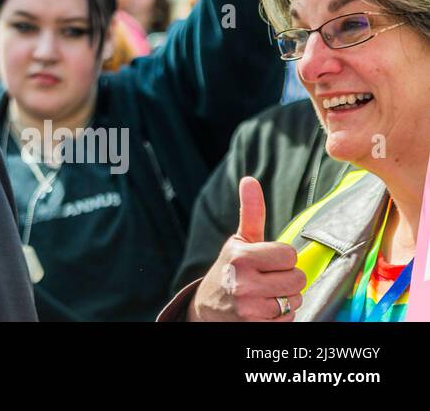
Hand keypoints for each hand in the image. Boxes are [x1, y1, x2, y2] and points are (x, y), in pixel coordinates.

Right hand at [188, 176, 305, 321]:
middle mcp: (244, 283)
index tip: (267, 261)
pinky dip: (281, 316)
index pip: (289, 255)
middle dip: (287, 279)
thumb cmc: (229, 269)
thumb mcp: (238, 241)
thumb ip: (250, 212)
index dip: (282, 258)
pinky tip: (264, 310)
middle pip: (298, 278)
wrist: (208, 308)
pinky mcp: (256, 327)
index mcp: (240, 257)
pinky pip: (290, 319)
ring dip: (286, 298)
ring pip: (296, 300)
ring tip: (266, 295)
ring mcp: (250, 308)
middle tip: (268, 279)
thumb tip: (250, 179)